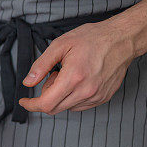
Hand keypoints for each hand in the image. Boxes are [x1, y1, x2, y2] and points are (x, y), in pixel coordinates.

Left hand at [19, 19, 136, 113]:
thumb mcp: (60, 45)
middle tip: (53, 76)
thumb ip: (41, 65)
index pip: (46, 103)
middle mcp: (86, 91)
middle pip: (54, 108)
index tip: (24, 101)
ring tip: (68, 75)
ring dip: (60, 96)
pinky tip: (78, 81)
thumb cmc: (93, 38)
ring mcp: (96, 96)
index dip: (31, 105)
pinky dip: (72, 97)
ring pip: (66, 107)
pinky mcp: (103, 97)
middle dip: (46, 95)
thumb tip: (28, 82)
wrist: (122, 39)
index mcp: (74, 77)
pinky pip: (79, 106)